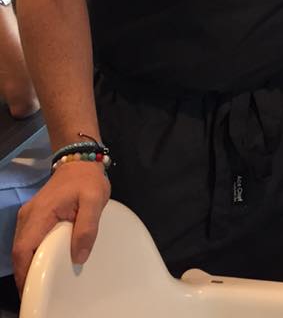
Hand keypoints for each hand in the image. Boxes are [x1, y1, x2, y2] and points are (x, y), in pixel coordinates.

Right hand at [13, 161, 110, 292]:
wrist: (80, 161)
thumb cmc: (87, 180)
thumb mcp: (94, 201)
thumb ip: (87, 227)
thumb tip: (79, 257)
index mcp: (40, 213)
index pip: (23, 249)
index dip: (24, 272)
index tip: (33, 290)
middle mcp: (28, 216)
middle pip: (19, 251)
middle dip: (25, 273)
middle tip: (40, 291)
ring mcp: (29, 215)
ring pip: (21, 246)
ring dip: (28, 264)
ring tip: (43, 282)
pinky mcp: (34, 216)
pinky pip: (27, 240)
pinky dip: (32, 254)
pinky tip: (44, 263)